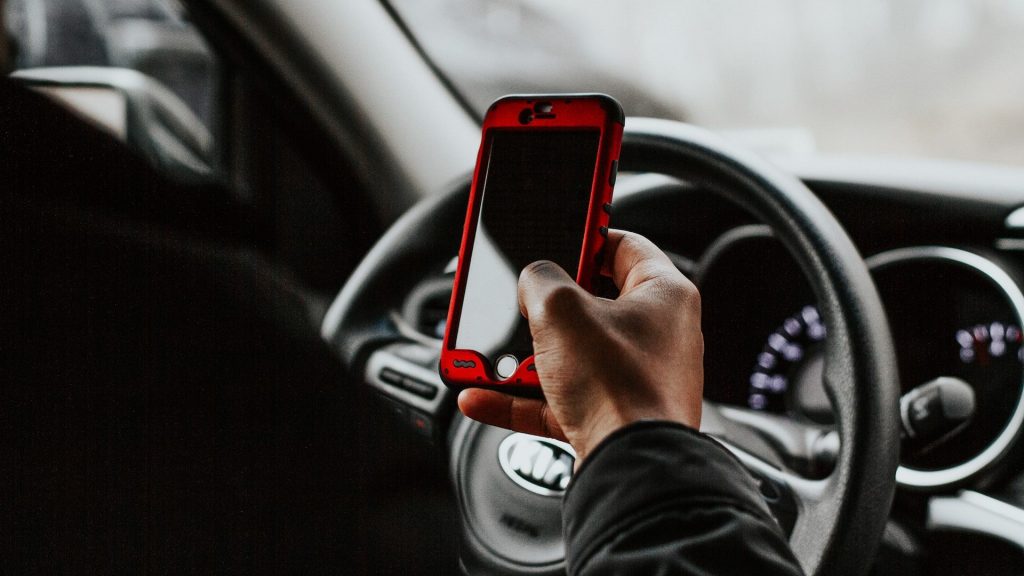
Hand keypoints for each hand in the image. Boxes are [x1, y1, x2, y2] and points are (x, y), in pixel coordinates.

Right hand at [458, 230, 702, 463]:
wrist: (630, 468)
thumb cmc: (621, 389)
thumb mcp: (560, 311)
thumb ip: (538, 280)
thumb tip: (532, 282)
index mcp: (664, 294)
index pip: (622, 244)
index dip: (583, 234)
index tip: (554, 231)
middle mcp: (656, 335)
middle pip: (587, 303)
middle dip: (540, 307)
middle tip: (515, 300)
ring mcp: (634, 378)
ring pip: (567, 354)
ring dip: (521, 356)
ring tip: (487, 353)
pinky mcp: (611, 415)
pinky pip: (557, 397)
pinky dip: (519, 397)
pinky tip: (481, 395)